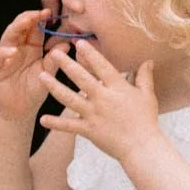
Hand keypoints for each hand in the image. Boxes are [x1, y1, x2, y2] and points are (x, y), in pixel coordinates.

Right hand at [0, 10, 54, 121]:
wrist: (20, 112)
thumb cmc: (34, 91)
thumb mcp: (48, 74)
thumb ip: (55, 59)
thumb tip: (68, 44)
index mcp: (32, 47)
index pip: (34, 27)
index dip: (41, 18)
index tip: (51, 12)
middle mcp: (18, 47)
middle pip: (20, 27)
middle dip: (29, 18)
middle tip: (39, 13)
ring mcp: (6, 56)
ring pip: (8, 36)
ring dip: (16, 28)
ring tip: (25, 22)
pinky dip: (4, 52)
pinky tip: (13, 51)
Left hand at [39, 43, 161, 160]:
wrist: (141, 147)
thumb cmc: (145, 120)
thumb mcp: (147, 95)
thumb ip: (144, 76)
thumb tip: (148, 61)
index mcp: (117, 88)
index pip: (101, 66)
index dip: (90, 54)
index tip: (79, 43)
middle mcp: (102, 98)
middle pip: (81, 78)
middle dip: (67, 65)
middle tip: (54, 53)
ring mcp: (93, 114)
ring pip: (70, 98)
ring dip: (54, 87)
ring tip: (42, 77)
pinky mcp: (88, 130)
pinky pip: (69, 126)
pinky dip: (55, 123)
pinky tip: (43, 119)